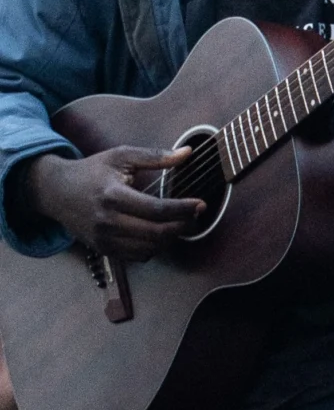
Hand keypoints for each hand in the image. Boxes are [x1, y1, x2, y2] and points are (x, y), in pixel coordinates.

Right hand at [20, 147, 203, 260]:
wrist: (55, 191)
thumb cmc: (92, 171)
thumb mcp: (120, 156)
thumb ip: (155, 156)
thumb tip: (188, 153)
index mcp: (113, 196)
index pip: (156, 209)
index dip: (183, 209)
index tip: (201, 204)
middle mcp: (107, 221)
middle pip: (155, 233)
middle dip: (182, 225)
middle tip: (195, 215)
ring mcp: (103, 238)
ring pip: (148, 249)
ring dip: (170, 239)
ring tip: (180, 223)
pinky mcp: (102, 249)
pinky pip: (136, 256)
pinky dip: (154, 248)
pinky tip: (160, 234)